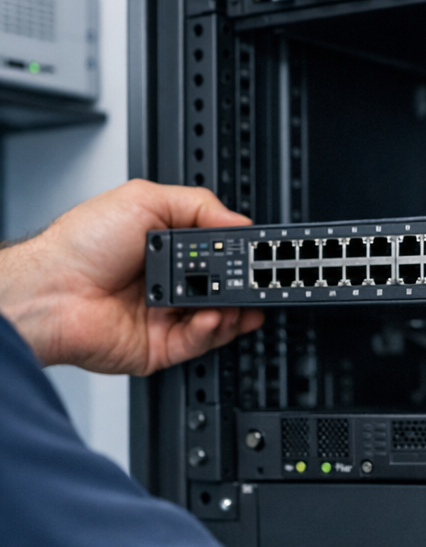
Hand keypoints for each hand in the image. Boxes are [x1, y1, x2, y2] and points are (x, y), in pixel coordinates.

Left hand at [0, 180, 262, 374]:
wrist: (50, 292)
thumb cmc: (80, 246)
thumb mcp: (143, 200)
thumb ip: (198, 204)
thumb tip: (237, 220)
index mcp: (167, 249)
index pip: (217, 253)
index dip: (238, 255)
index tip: (255, 256)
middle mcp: (169, 283)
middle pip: (224, 288)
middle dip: (243, 286)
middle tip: (253, 281)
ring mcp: (166, 317)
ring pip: (219, 319)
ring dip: (233, 311)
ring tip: (235, 301)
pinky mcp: (162, 347)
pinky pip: (200, 343)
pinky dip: (212, 331)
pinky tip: (212, 317)